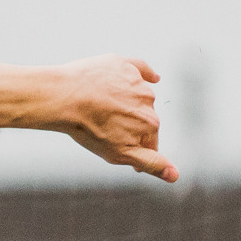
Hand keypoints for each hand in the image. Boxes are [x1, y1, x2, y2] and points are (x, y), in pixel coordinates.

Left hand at [51, 55, 177, 182]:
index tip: (119, 150)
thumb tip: (176, 176)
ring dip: (131, 102)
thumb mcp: (120, 154)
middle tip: (107, 129)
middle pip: (144, 117)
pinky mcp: (123, 64)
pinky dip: (145, 74)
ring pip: (139, 95)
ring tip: (107, 108)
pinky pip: (140, 69)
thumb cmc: (89, 129)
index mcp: (151, 124)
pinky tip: (153, 78)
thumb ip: (151, 163)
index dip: (137, 148)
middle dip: (131, 125)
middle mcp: (149, 101)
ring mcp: (136, 81)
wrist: (64, 98)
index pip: (150, 141)